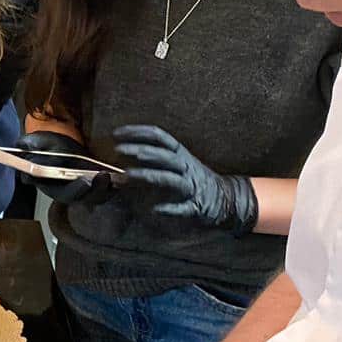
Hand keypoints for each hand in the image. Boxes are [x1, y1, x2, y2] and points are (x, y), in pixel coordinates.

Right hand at [16, 131, 117, 205]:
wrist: (58, 147)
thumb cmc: (46, 146)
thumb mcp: (35, 142)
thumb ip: (28, 144)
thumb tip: (22, 147)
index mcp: (51, 186)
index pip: (64, 193)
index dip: (76, 189)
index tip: (87, 179)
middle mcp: (67, 193)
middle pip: (84, 198)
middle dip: (96, 189)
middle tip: (105, 176)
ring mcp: (82, 192)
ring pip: (97, 197)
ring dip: (108, 189)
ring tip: (117, 176)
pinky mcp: (94, 187)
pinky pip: (107, 192)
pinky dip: (115, 187)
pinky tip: (123, 177)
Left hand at [112, 125, 256, 233]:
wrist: (225, 197)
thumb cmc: (192, 178)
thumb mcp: (175, 161)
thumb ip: (151, 157)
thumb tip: (121, 154)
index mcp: (179, 153)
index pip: (159, 136)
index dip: (138, 132)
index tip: (116, 132)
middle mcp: (185, 166)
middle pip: (164, 155)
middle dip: (141, 151)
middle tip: (118, 149)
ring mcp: (191, 186)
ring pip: (171, 179)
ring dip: (149, 176)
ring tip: (128, 176)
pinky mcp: (195, 206)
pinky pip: (183, 208)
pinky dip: (170, 209)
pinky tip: (156, 210)